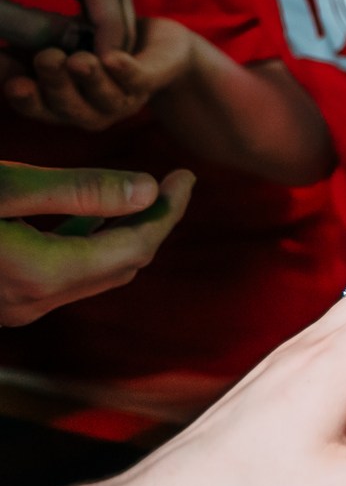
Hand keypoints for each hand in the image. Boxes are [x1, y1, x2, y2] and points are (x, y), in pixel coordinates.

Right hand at [0, 163, 194, 325]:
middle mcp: (33, 302)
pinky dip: (87, 247)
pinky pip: (62, 277)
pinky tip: (92, 219)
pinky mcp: (3, 301)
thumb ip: (76, 191)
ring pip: (93, 274)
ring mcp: (14, 308)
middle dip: (152, 223)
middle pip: (120, 265)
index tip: (186, 176)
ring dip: (122, 235)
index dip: (167, 211)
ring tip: (142, 196)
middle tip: (173, 183)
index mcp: (41, 274)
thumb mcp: (4, 188)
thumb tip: (148, 191)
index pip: (134, 248)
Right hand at [1, 15, 192, 131]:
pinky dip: (126, 71)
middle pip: (68, 107)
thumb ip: (21, 54)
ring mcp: (121, 102)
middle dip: (56, 84)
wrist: (151, 41)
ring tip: (79, 59)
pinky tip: (113, 58)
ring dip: (90, 79)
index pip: (36, 108)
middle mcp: (88, 110)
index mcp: (58, 103)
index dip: (25, 98)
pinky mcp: (150, 84)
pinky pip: (138, 82)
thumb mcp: (50, 44)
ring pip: (103, 98)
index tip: (14, 83)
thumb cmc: (91, 43)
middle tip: (47, 58)